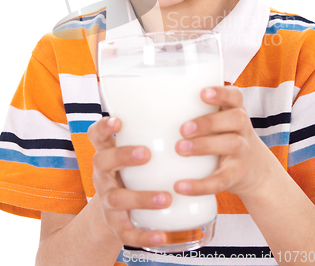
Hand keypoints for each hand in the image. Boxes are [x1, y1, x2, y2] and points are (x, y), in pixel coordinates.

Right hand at [88, 117, 171, 247]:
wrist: (114, 212)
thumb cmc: (132, 172)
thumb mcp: (134, 151)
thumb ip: (152, 134)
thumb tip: (190, 107)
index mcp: (107, 152)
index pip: (96, 135)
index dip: (104, 127)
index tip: (118, 120)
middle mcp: (103, 174)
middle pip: (103, 162)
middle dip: (123, 156)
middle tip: (146, 153)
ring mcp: (107, 200)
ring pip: (117, 198)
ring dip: (141, 197)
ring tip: (166, 198)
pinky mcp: (116, 224)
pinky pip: (127, 233)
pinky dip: (144, 236)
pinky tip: (163, 235)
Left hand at [174, 86, 272, 199]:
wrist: (256, 171)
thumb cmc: (225, 137)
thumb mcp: (220, 121)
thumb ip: (196, 111)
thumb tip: (151, 104)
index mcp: (235, 110)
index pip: (235, 96)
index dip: (221, 93)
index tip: (203, 93)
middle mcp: (243, 128)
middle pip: (234, 119)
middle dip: (208, 122)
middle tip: (183, 128)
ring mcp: (242, 151)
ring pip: (230, 144)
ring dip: (204, 146)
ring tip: (180, 149)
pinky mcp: (237, 174)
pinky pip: (221, 180)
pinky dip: (201, 185)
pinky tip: (181, 186)